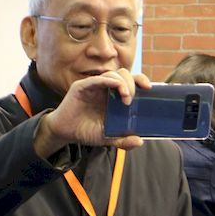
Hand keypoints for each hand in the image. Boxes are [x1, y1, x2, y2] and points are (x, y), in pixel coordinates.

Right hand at [33, 69, 151, 157]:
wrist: (66, 133)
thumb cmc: (86, 132)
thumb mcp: (108, 138)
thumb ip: (123, 141)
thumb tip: (139, 142)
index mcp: (114, 96)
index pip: (131, 81)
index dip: (140, 80)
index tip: (149, 89)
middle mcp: (105, 88)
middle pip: (124, 74)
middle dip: (132, 83)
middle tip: (131, 99)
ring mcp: (94, 86)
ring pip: (113, 73)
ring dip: (122, 83)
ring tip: (125, 97)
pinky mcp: (82, 86)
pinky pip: (97, 79)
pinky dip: (108, 80)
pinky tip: (115, 85)